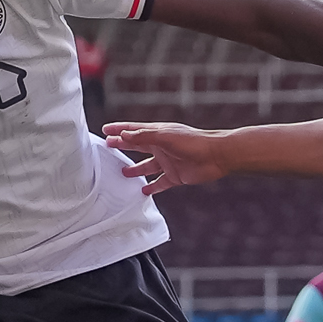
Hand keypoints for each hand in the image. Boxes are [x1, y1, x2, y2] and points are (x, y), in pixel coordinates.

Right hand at [103, 122, 229, 196]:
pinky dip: (151, 187)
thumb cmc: (193, 142)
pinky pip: (160, 183)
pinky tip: (143, 191)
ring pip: (147, 166)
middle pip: (137, 147)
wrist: (216, 156)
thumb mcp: (166, 136)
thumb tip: (124, 135)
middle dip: (123, 146)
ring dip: (135, 169)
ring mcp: (168, 162)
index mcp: (158, 133)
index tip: (105, 130)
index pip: (134, 130)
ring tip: (123, 173)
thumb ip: (144, 136)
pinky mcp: (176, 176)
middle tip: (108, 147)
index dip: (119, 130)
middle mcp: (161, 147)